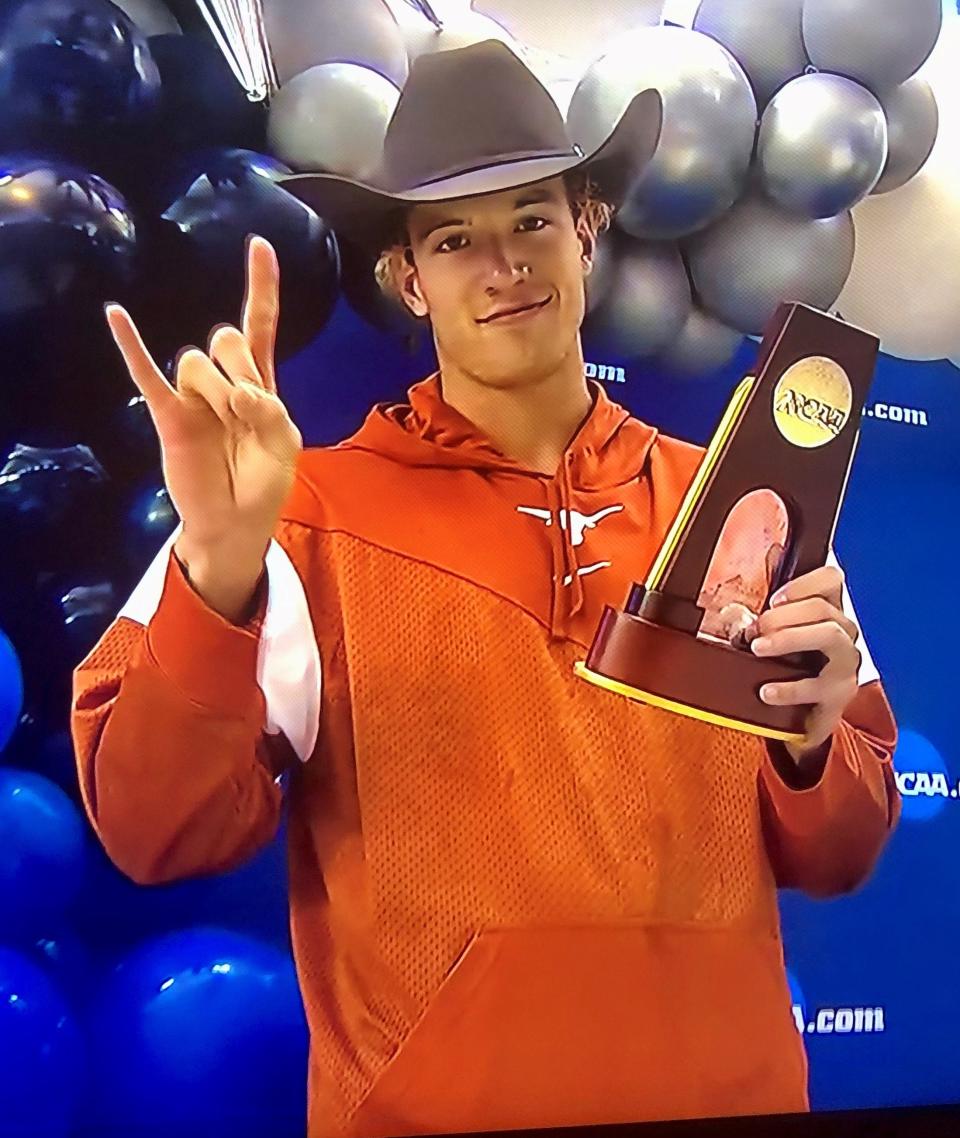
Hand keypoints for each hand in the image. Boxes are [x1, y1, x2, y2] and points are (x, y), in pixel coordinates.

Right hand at [105, 236, 302, 616]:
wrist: (234, 523)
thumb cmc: (264, 483)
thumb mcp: (285, 445)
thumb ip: (270, 409)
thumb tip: (237, 392)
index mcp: (260, 383)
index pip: (260, 326)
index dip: (261, 287)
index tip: (259, 245)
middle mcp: (224, 381)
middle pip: (227, 338)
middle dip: (241, 368)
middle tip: (247, 410)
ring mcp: (194, 396)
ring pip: (197, 361)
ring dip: (215, 388)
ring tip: (225, 422)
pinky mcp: (168, 415)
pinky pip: (147, 373)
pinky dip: (131, 344)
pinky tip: (116, 315)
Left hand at [744, 564, 860, 762]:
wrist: (802, 722)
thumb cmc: (788, 671)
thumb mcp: (772, 638)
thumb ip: (761, 616)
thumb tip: (746, 590)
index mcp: (827, 613)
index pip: (831, 580)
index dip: (804, 583)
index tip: (774, 598)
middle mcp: (842, 634)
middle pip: (822, 608)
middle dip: (783, 614)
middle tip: (755, 628)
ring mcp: (845, 663)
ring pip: (830, 635)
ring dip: (789, 637)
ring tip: (758, 648)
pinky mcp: (840, 694)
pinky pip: (818, 686)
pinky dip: (789, 688)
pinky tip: (766, 691)